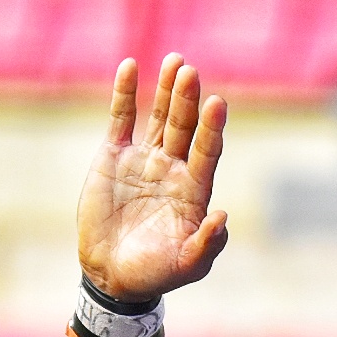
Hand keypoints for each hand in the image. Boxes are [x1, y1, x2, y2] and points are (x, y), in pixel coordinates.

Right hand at [78, 54, 228, 301]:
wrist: (112, 274)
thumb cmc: (155, 273)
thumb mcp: (186, 266)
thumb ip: (206, 246)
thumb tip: (223, 218)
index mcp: (194, 190)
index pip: (207, 152)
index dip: (211, 130)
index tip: (217, 105)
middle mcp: (173, 168)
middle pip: (184, 127)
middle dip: (187, 101)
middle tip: (189, 72)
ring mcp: (144, 159)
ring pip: (159, 117)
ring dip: (166, 91)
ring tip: (176, 62)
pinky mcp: (114, 156)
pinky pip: (121, 119)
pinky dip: (125, 94)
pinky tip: (130, 66)